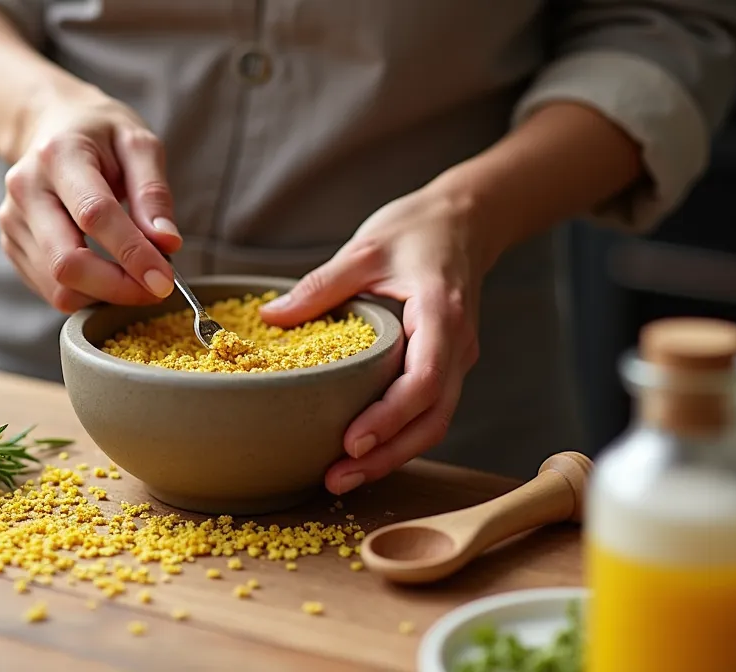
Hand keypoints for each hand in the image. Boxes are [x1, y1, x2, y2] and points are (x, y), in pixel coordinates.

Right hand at [0, 89, 181, 312]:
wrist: (51, 125)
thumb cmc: (100, 134)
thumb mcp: (138, 144)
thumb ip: (153, 193)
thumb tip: (167, 245)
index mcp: (59, 155)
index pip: (94, 216)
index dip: (132, 254)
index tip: (164, 281)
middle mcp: (26, 189)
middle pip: (66, 263)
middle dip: (118, 288)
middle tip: (156, 289)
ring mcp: (13, 220)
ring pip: (58, 287)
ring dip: (105, 295)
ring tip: (135, 277)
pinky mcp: (11, 244)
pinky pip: (51, 290)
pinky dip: (87, 293)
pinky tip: (108, 273)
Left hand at [258, 186, 487, 495]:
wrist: (465, 222)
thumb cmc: (418, 231)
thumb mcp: (365, 248)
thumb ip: (320, 286)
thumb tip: (270, 317)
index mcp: (441, 314)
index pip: (424, 379)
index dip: (389, 417)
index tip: (352, 441)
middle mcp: (458, 345)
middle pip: (433, 418)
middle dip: (387, 456)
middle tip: (336, 478)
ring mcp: (457, 360)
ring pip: (434, 423)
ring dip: (392, 456)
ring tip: (342, 477)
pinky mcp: (447, 367)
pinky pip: (429, 412)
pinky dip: (399, 438)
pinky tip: (363, 453)